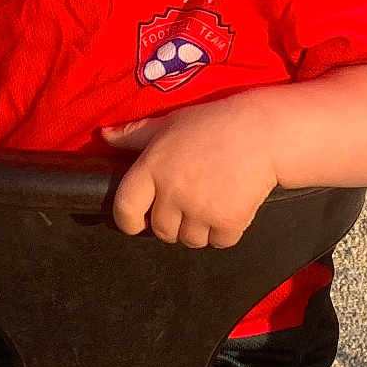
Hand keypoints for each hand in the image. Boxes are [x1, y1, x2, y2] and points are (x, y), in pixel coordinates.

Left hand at [101, 97, 279, 247]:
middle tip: (189, 199)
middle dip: (172, 221)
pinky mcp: (227, 222)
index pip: (125, 209)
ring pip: (189, 240)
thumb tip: (104, 136)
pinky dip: (224, 232)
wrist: (263, 133)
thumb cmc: (213, 125)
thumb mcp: (169, 124)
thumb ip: (134, 135)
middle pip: (161, 230)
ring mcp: (200, 209)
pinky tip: (230, 205)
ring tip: (210, 200)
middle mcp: (172, 192)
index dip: (128, 220)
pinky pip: (218, 242)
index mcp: (152, 167)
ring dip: (198, 229)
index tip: (138, 220)